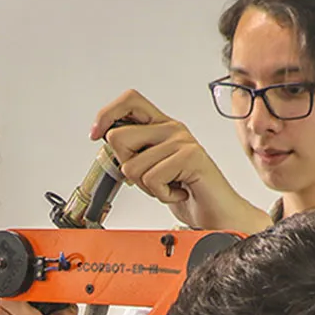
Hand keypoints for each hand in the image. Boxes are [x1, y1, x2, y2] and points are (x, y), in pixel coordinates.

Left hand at [93, 90, 267, 232]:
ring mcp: (182, 141)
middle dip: (126, 167)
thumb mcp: (151, 169)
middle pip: (118, 138)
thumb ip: (133, 152)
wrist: (218, 214)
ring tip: (169, 186)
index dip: (107, 114)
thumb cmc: (186, 192)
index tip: (96, 136)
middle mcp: (172, 128)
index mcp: (162, 126)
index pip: (129, 100)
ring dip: (147, 187)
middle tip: (150, 178)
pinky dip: (161, 195)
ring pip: (132, 165)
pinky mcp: (191, 157)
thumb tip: (104, 139)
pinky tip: (178, 192)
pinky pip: (152, 179)